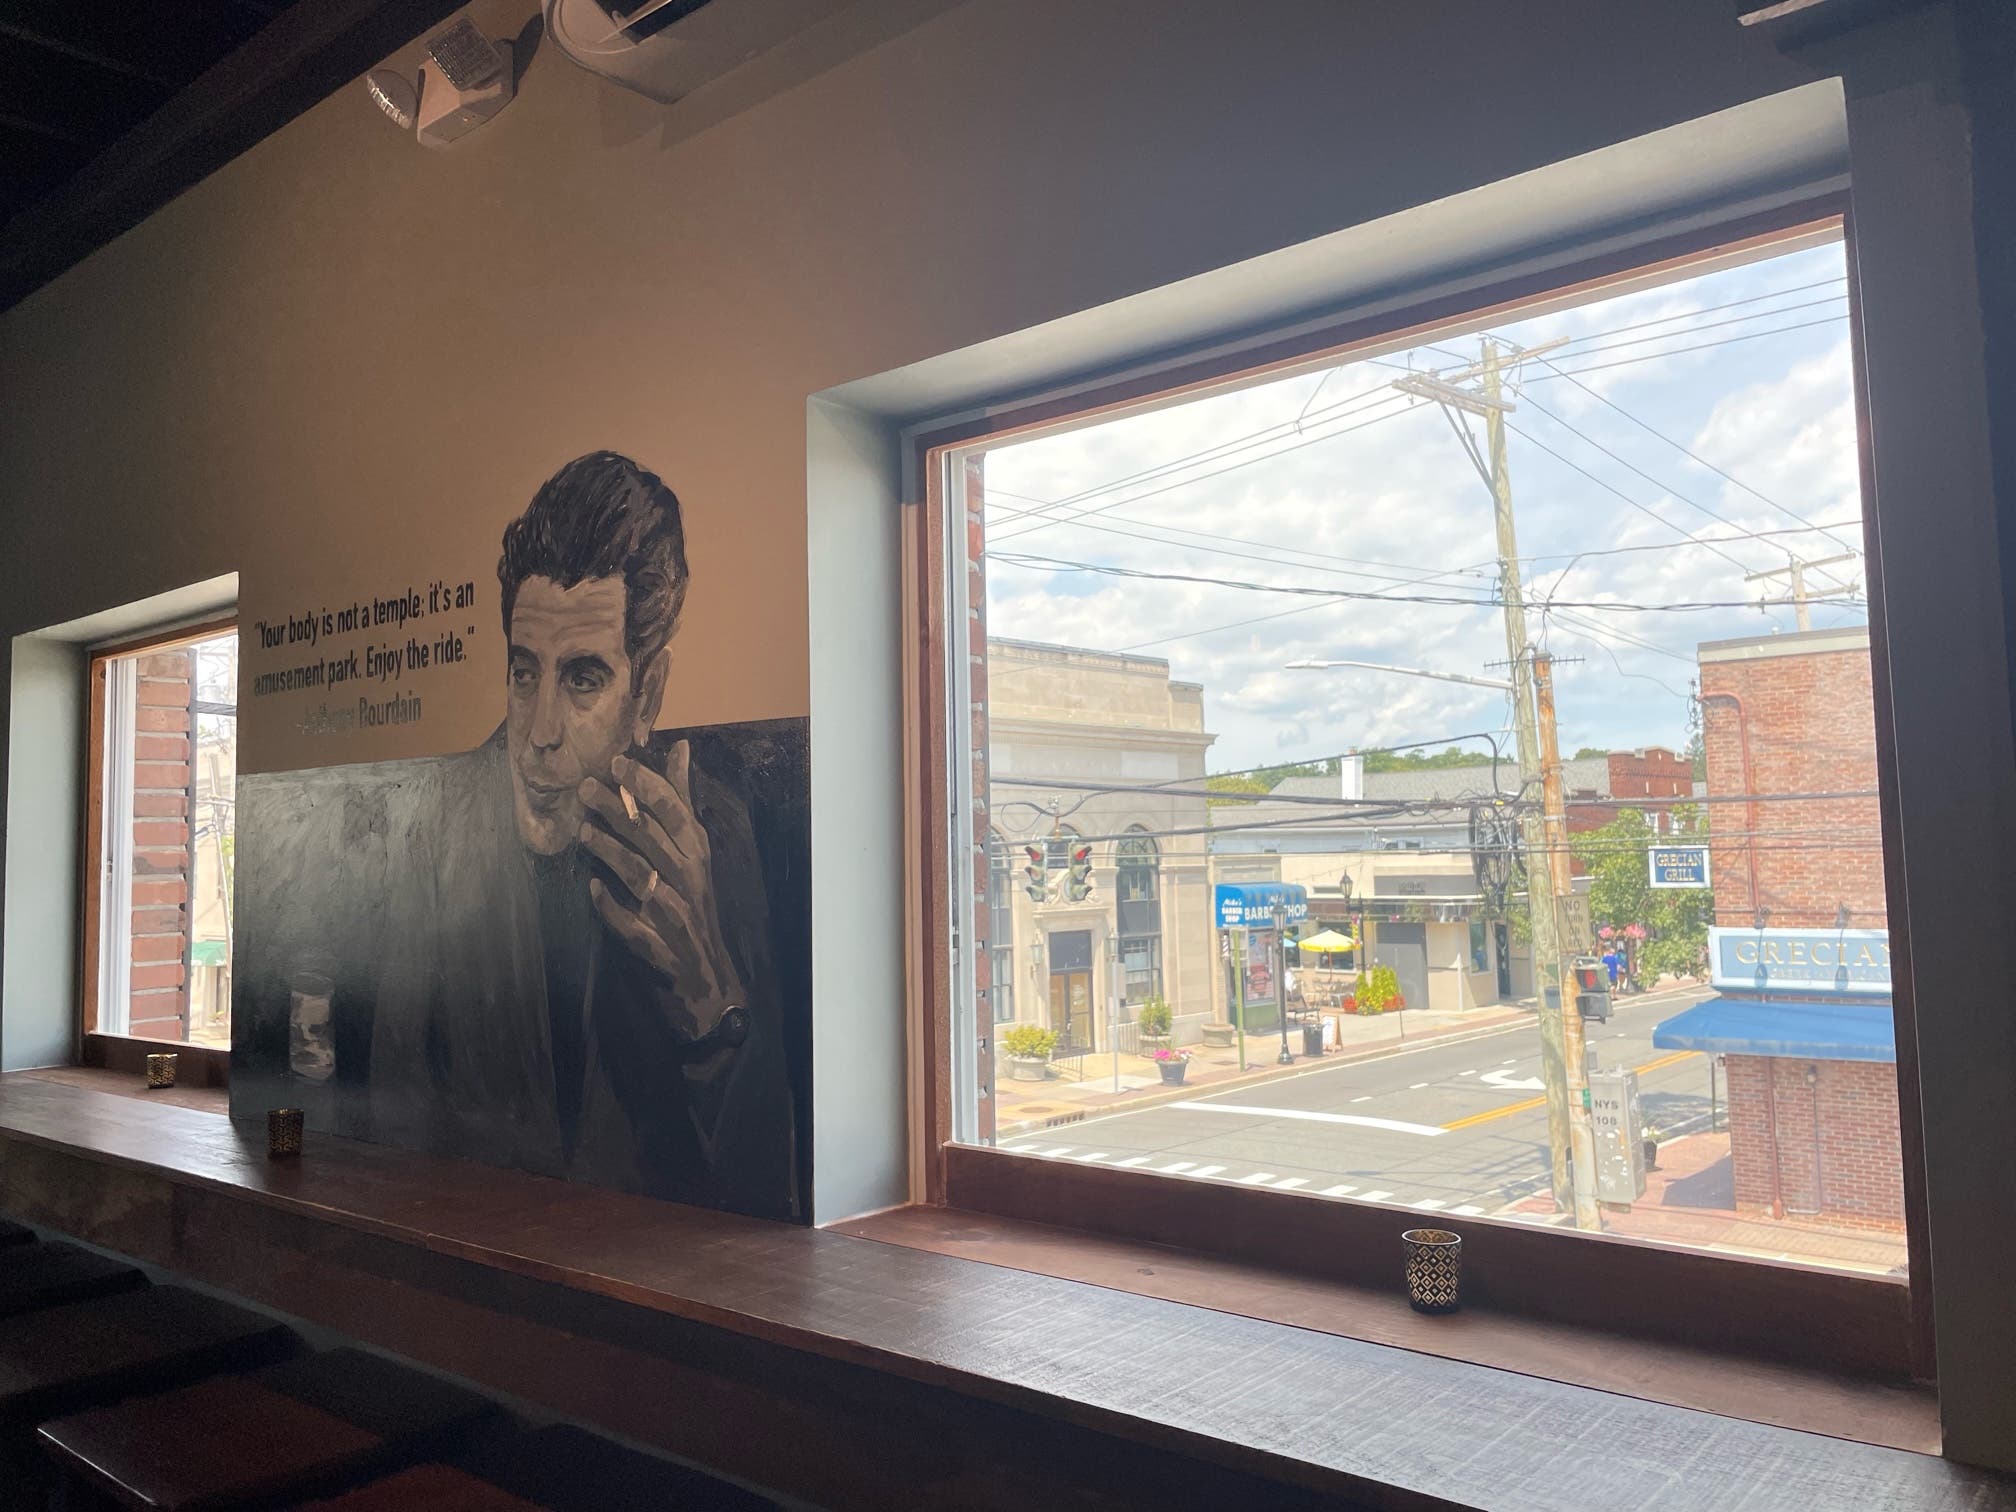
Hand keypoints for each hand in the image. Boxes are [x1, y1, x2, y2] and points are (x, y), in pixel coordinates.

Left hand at [577, 742, 745, 1035]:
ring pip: (641, 876)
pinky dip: (611, 907)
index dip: (647, 784)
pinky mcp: (657, 943)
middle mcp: (688, 878)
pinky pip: (631, 924)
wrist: (704, 973)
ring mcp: (673, 911)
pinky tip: (592, 889)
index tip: (617, 761)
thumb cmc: (692, 899)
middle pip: (652, 838)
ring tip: (582, 831)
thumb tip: (678, 747)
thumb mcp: (691, 846)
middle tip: (585, 787)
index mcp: (696, 851)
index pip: (674, 810)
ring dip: (611, 852)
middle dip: (619, 810)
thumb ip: (681, 798)